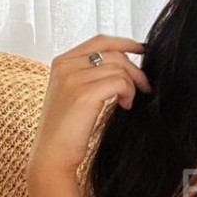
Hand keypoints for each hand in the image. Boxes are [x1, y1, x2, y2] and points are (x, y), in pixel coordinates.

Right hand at [27, 34, 150, 178]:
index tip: (142, 49)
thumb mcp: (73, 94)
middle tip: (144, 85)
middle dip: (134, 68)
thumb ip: (89, 75)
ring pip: (119, 68)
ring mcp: (73, 78)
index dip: (125, 42)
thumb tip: (123, 65)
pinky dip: (129, 93)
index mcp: (61, 62)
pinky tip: (124, 106)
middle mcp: (65, 66)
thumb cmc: (66, 130)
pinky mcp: (84, 93)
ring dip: (132, 84)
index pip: (99, 41)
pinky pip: (120, 82)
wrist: (52, 155)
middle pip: (113, 53)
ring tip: (129, 100)